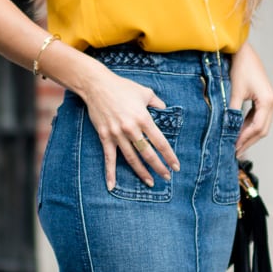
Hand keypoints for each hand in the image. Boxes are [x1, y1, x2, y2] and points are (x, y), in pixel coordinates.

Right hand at [83, 69, 180, 190]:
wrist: (97, 85)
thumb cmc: (122, 87)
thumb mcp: (144, 92)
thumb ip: (156, 102)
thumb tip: (164, 109)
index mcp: (143, 118)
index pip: (160, 142)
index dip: (169, 156)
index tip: (176, 166)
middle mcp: (131, 128)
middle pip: (147, 153)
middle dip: (158, 167)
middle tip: (166, 177)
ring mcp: (117, 134)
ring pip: (131, 158)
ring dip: (141, 172)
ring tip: (150, 182)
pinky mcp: (105, 136)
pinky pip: (109, 158)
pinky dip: (110, 173)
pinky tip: (112, 186)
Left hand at [228, 42, 272, 156]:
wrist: (243, 51)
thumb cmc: (239, 68)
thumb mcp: (234, 91)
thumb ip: (232, 112)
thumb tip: (226, 131)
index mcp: (267, 101)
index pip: (257, 127)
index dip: (244, 139)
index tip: (233, 148)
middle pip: (262, 129)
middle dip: (248, 141)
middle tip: (235, 152)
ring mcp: (270, 100)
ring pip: (261, 124)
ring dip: (249, 135)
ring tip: (236, 145)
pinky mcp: (265, 98)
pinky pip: (259, 117)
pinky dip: (249, 126)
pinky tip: (239, 132)